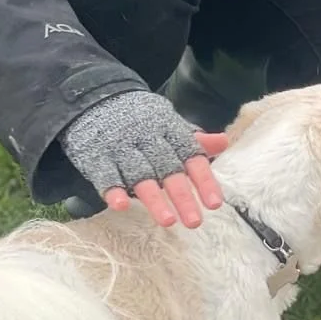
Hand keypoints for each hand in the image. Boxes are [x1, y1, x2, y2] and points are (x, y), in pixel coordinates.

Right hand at [61, 92, 228, 229]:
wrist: (96, 97)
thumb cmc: (141, 119)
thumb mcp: (169, 124)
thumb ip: (193, 139)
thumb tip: (224, 142)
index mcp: (169, 130)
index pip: (191, 156)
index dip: (203, 180)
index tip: (215, 204)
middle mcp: (147, 139)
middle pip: (167, 169)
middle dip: (181, 196)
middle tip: (194, 222)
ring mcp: (121, 147)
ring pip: (139, 175)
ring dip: (153, 198)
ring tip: (167, 221)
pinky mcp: (97, 156)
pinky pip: (105, 174)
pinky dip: (113, 189)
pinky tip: (121, 205)